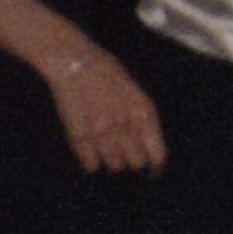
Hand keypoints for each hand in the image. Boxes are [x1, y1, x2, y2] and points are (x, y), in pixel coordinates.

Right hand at [47, 47, 165, 174]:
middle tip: (126, 150)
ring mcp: (101, 132)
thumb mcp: (135, 93)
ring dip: (113, 159)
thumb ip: (143, 121)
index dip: (156, 165)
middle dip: (133, 160)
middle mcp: (124, 125)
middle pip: (136, 163)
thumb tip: (149, 151)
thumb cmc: (108, 75)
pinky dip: (92, 160)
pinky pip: (91, 164)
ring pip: (115, 165)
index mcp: (142, 112)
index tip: (153, 170)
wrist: (75, 63)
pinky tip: (91, 148)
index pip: (157, 154)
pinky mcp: (79, 137)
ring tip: (106, 143)